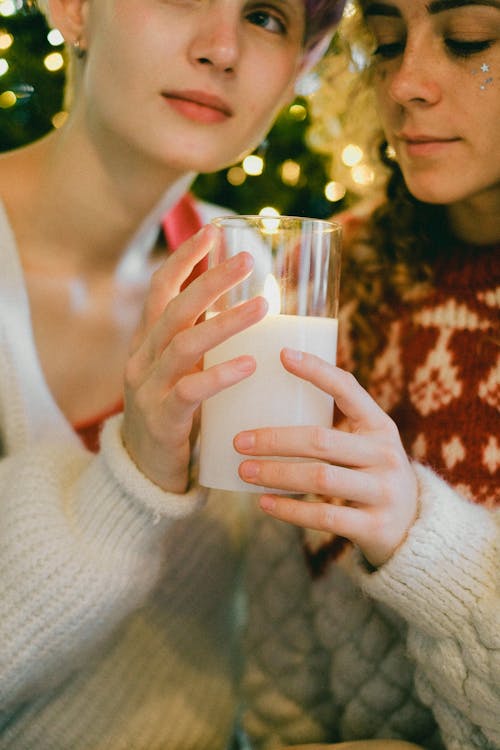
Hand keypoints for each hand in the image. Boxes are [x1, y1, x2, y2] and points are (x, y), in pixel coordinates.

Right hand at [122, 225, 266, 492]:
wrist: (144, 472)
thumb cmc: (175, 416)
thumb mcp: (183, 373)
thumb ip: (203, 345)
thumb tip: (251, 313)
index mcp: (148, 342)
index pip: (161, 290)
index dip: (184, 258)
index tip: (212, 230)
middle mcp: (142, 358)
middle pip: (175, 309)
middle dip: (210, 280)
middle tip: (248, 260)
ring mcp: (147, 388)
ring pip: (184, 344)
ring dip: (225, 322)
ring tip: (263, 307)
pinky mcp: (162, 419)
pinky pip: (191, 392)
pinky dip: (221, 375)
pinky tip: (249, 364)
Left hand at [234, 348, 417, 566]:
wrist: (416, 528)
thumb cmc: (373, 476)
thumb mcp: (368, 445)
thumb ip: (336, 429)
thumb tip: (269, 406)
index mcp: (380, 427)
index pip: (348, 389)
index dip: (316, 370)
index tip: (282, 355)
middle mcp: (385, 455)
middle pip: (322, 440)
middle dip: (275, 439)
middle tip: (240, 441)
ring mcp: (383, 491)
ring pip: (320, 477)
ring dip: (277, 474)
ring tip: (245, 471)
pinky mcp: (375, 526)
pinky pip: (325, 515)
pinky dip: (290, 510)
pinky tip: (264, 503)